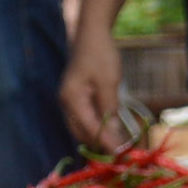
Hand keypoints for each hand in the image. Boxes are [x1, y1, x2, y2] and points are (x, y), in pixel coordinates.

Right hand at [57, 34, 124, 151]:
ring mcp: (69, 101)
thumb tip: (112, 133)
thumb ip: (109, 108)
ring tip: (117, 146)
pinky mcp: (75, 98)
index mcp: (71, 99)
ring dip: (98, 138)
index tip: (121, 153)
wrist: (92, 34)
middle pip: (81, 133)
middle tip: (120, 154)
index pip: (89, 128)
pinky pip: (83, 119)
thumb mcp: (108, 82)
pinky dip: (95, 128)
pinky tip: (109, 132)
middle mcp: (66, 103)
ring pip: (81, 128)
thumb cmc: (101, 54)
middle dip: (100, 144)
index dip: (106, 142)